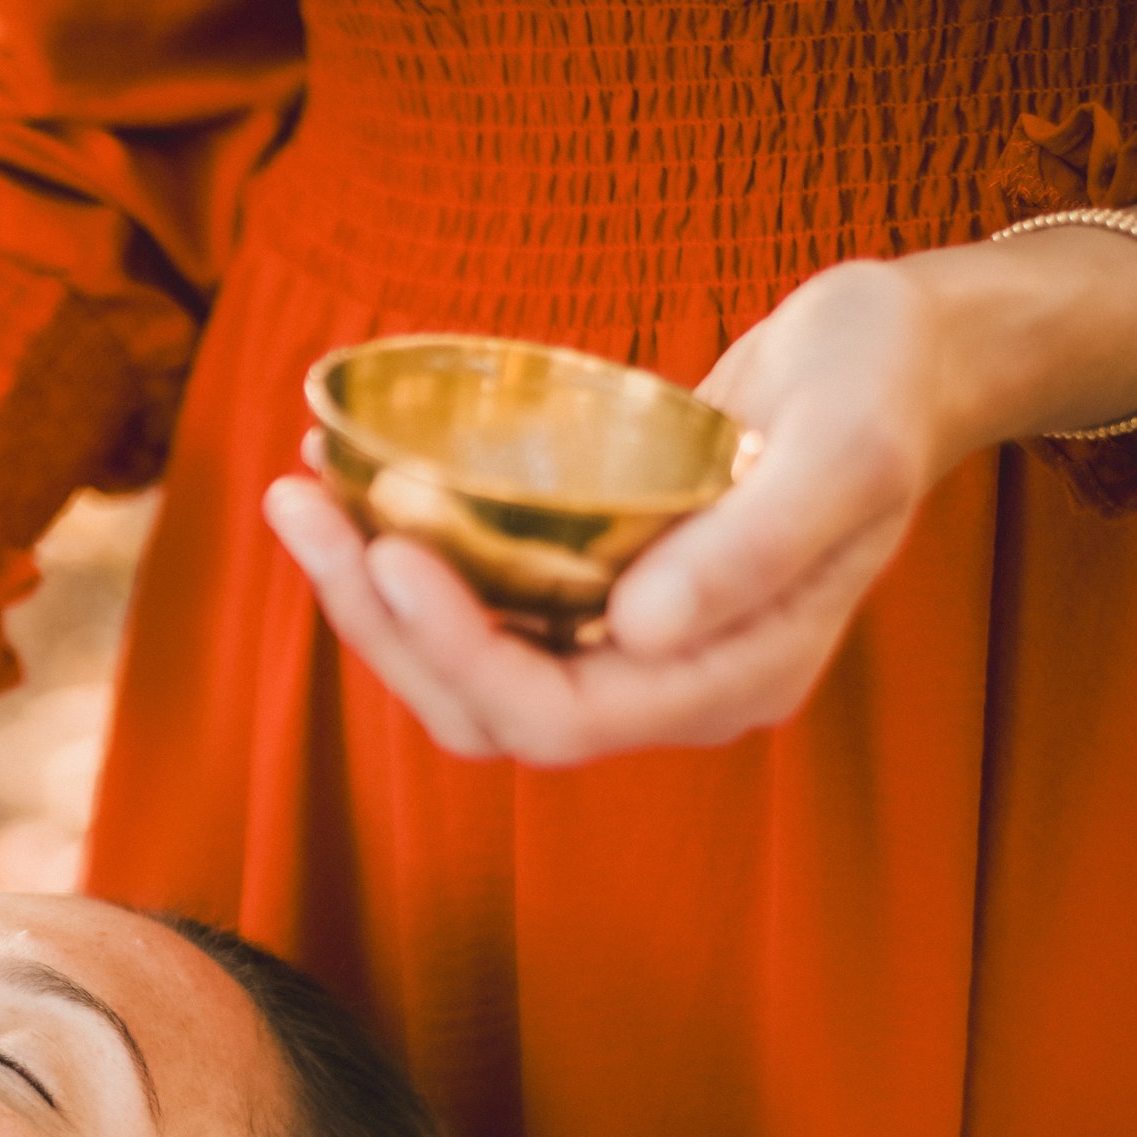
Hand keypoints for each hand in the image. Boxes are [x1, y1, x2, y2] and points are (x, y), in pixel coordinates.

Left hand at [264, 259, 955, 764]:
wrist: (901, 355)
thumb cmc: (885, 383)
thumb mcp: (848, 446)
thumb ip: (757, 544)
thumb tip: (637, 626)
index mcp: (735, 677)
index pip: (560, 717)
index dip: (462, 651)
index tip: (392, 550)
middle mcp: (667, 682)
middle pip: (483, 704)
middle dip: (379, 618)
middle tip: (299, 506)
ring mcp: (625, 641)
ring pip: (461, 660)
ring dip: (368, 588)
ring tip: (299, 491)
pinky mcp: (590, 587)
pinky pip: (477, 599)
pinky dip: (402, 549)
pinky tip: (345, 476)